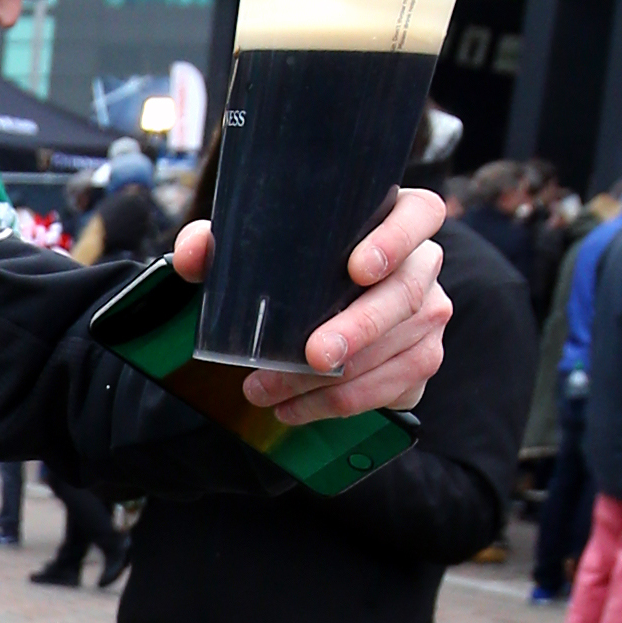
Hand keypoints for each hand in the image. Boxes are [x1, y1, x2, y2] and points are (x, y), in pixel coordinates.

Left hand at [170, 189, 448, 423]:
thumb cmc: (294, 271)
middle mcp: (423, 265)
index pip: (419, 215)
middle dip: (359, 329)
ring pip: (395, 348)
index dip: (396, 239)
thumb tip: (192, 253)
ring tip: (266, 390)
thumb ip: (218, 244)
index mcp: (396, 219)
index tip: (358, 268)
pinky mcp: (423, 359)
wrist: (317, 319)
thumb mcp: (256, 251)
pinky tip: (293, 408)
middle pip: (405, 294)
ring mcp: (429, 314)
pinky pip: (391, 386)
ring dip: (333, 379)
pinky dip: (338, 403)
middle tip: (313, 354)